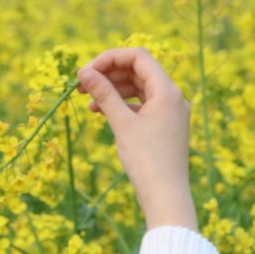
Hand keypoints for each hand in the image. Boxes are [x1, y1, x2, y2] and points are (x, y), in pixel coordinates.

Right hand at [76, 47, 198, 230]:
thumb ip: (104, 94)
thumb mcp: (122, 124)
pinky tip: (104, 114)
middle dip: (109, 74)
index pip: (138, 57)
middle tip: (81, 86)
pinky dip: (123, 105)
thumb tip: (84, 72)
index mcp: (168, 91)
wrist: (166, 197)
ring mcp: (171, 111)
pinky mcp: (165, 125)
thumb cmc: (146, 161)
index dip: (110, 58)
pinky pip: (142, 105)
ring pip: (138, 88)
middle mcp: (173, 97)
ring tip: (89, 104)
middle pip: (138, 71)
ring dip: (113, 90)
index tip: (86, 71)